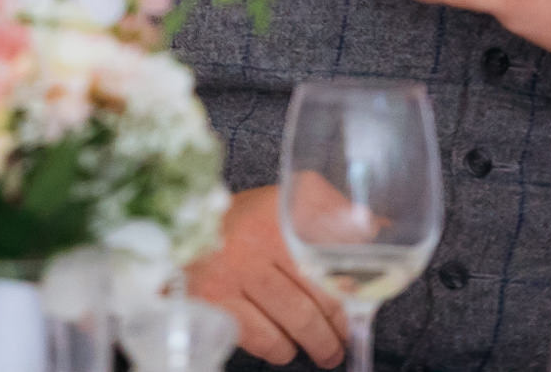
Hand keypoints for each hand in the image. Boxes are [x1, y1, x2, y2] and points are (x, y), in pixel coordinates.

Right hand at [186, 185, 346, 366]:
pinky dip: (281, 347)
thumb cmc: (237, 223)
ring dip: (318, 342)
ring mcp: (232, 273)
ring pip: (298, 321)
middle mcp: (255, 238)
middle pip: (321, 293)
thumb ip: (329, 208)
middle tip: (344, 336)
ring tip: (325, 350)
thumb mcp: (280, 200)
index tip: (364, 297)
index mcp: (277, 209)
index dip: (357, 280)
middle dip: (340, 323)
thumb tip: (378, 228)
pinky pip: (264, 339)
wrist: (171, 234)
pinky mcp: (214, 304)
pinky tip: (285, 344)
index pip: (335, 248)